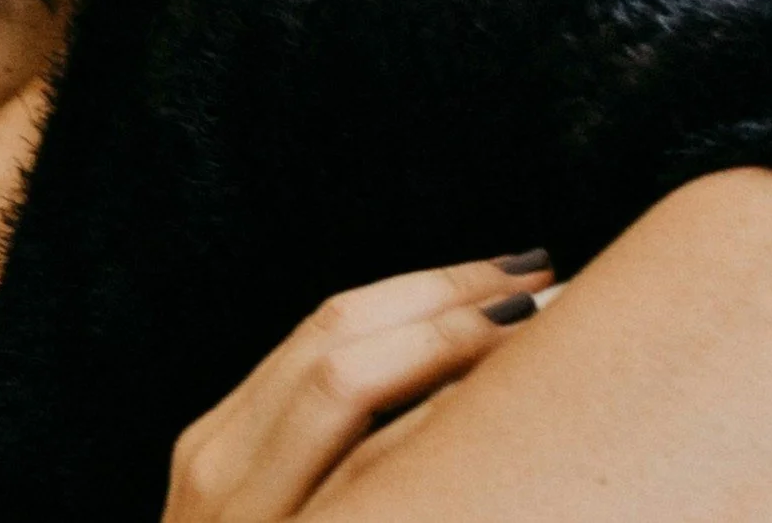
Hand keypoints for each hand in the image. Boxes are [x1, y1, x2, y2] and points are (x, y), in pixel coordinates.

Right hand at [161, 252, 555, 521]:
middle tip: (553, 280)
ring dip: (449, 345)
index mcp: (220, 450)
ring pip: (339, 388)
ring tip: (547, 327)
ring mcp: (240, 515)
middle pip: (336, 341)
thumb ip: (327, 474)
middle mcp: (218, 470)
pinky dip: (427, 427)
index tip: (516, 273)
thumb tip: (449, 414)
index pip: (326, 333)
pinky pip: (361, 475)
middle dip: (448, 300)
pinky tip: (501, 422)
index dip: (424, 290)